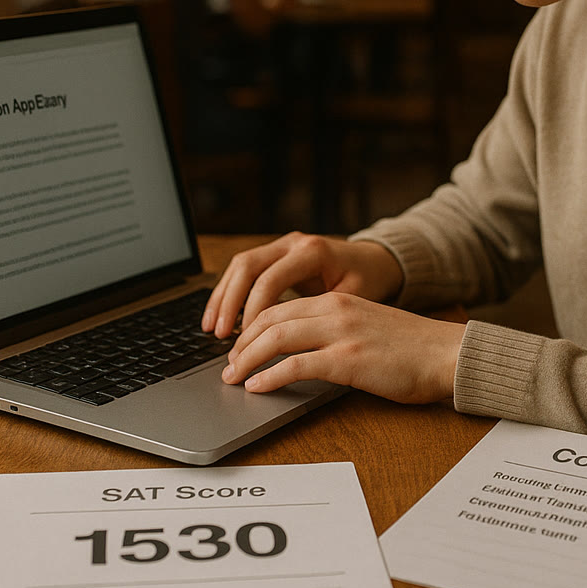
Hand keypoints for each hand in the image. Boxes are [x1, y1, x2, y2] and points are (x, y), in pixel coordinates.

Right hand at [202, 232, 403, 339]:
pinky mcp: (276, 253)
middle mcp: (293, 242)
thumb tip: (292, 345)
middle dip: (229, 303)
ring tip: (211, 329)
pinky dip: (228, 292)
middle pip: (247, 266)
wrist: (376, 260)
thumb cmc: (368, 281)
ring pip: (240, 265)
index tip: (244, 340)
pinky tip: (219, 316)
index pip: (271, 280)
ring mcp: (282, 244)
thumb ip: (321, 315)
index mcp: (312, 251)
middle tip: (219, 335)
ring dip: (222, 297)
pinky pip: (244, 269)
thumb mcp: (353, 298)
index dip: (253, 312)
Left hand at [221, 293, 464, 403]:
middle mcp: (336, 310)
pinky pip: (296, 365)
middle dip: (242, 344)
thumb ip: (337, 332)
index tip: (240, 347)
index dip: (252, 327)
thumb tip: (303, 352)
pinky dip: (270, 376)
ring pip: (277, 338)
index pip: (280, 306)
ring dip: (248, 360)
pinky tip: (257, 387)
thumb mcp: (369, 327)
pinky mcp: (348, 360)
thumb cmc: (414, 349)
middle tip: (229, 365)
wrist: (447, 354)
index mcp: (340, 300)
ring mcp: (341, 334)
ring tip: (234, 378)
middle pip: (270, 319)